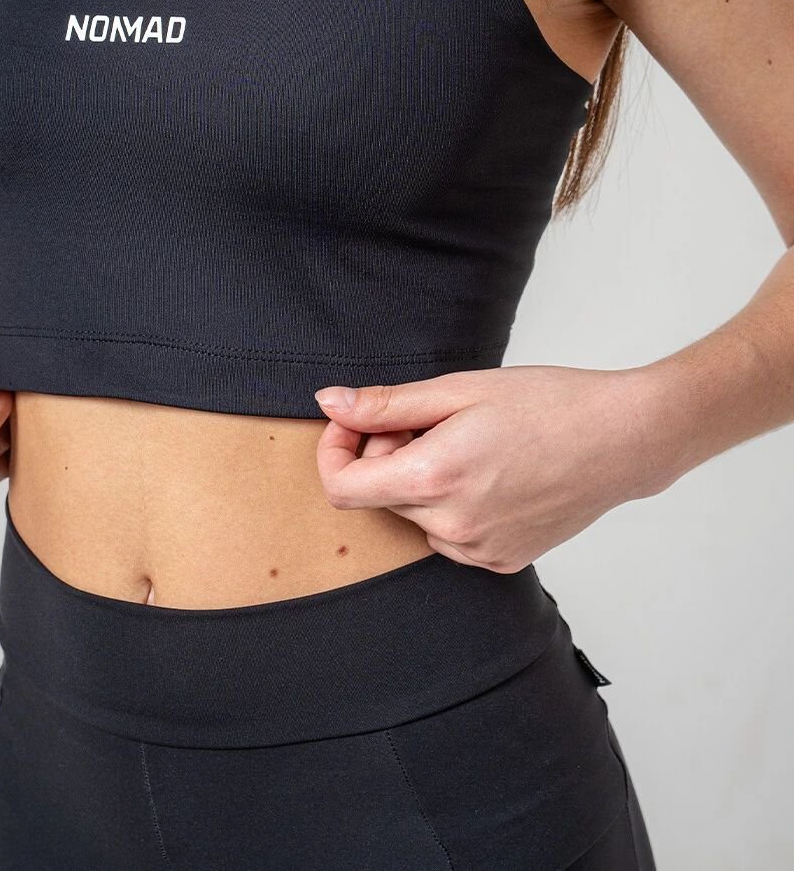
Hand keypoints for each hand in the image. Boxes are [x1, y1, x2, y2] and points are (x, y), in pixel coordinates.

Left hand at [313, 364, 663, 572]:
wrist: (624, 439)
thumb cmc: (548, 403)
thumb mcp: (460, 390)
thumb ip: (387, 404)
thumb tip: (328, 403)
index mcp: (435, 478)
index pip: (341, 488)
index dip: (335, 451)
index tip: (355, 423)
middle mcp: (452, 527)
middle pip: (381, 497)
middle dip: (389, 455)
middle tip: (434, 419)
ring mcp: (479, 551)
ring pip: (417, 517)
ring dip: (423, 481)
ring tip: (473, 444)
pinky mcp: (502, 562)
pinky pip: (451, 535)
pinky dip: (454, 505)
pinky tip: (494, 474)